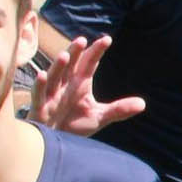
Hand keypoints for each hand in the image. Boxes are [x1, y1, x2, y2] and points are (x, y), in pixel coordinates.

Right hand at [30, 34, 146, 134]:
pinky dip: (40, 85)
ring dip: (58, 66)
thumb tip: (143, 104)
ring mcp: (51, 95)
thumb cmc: (73, 125)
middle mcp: (65, 85)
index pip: (89, 64)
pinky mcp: (40, 107)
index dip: (96, 52)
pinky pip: (39, 94)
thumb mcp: (99, 117)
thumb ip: (118, 110)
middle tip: (82, 40)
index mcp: (79, 83)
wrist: (55, 141)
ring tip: (65, 55)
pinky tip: (41, 75)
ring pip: (54, 76)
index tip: (107, 39)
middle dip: (75, 53)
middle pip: (70, 65)